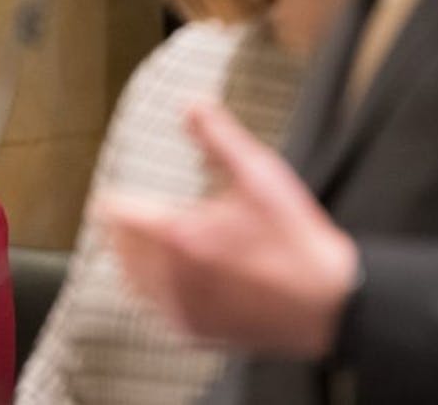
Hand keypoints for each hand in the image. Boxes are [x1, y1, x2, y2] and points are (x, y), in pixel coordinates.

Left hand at [94, 101, 358, 355]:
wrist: (326, 301)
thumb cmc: (296, 240)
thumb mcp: (259, 173)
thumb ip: (218, 136)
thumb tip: (191, 105)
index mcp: (180, 235)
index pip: (118, 216)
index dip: (113, 201)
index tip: (111, 195)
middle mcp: (172, 276)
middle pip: (119, 249)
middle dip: (119, 229)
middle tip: (120, 216)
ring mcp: (181, 309)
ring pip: (131, 281)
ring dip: (130, 259)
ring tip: (136, 244)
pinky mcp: (193, 333)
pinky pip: (153, 308)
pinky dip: (150, 290)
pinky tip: (164, 277)